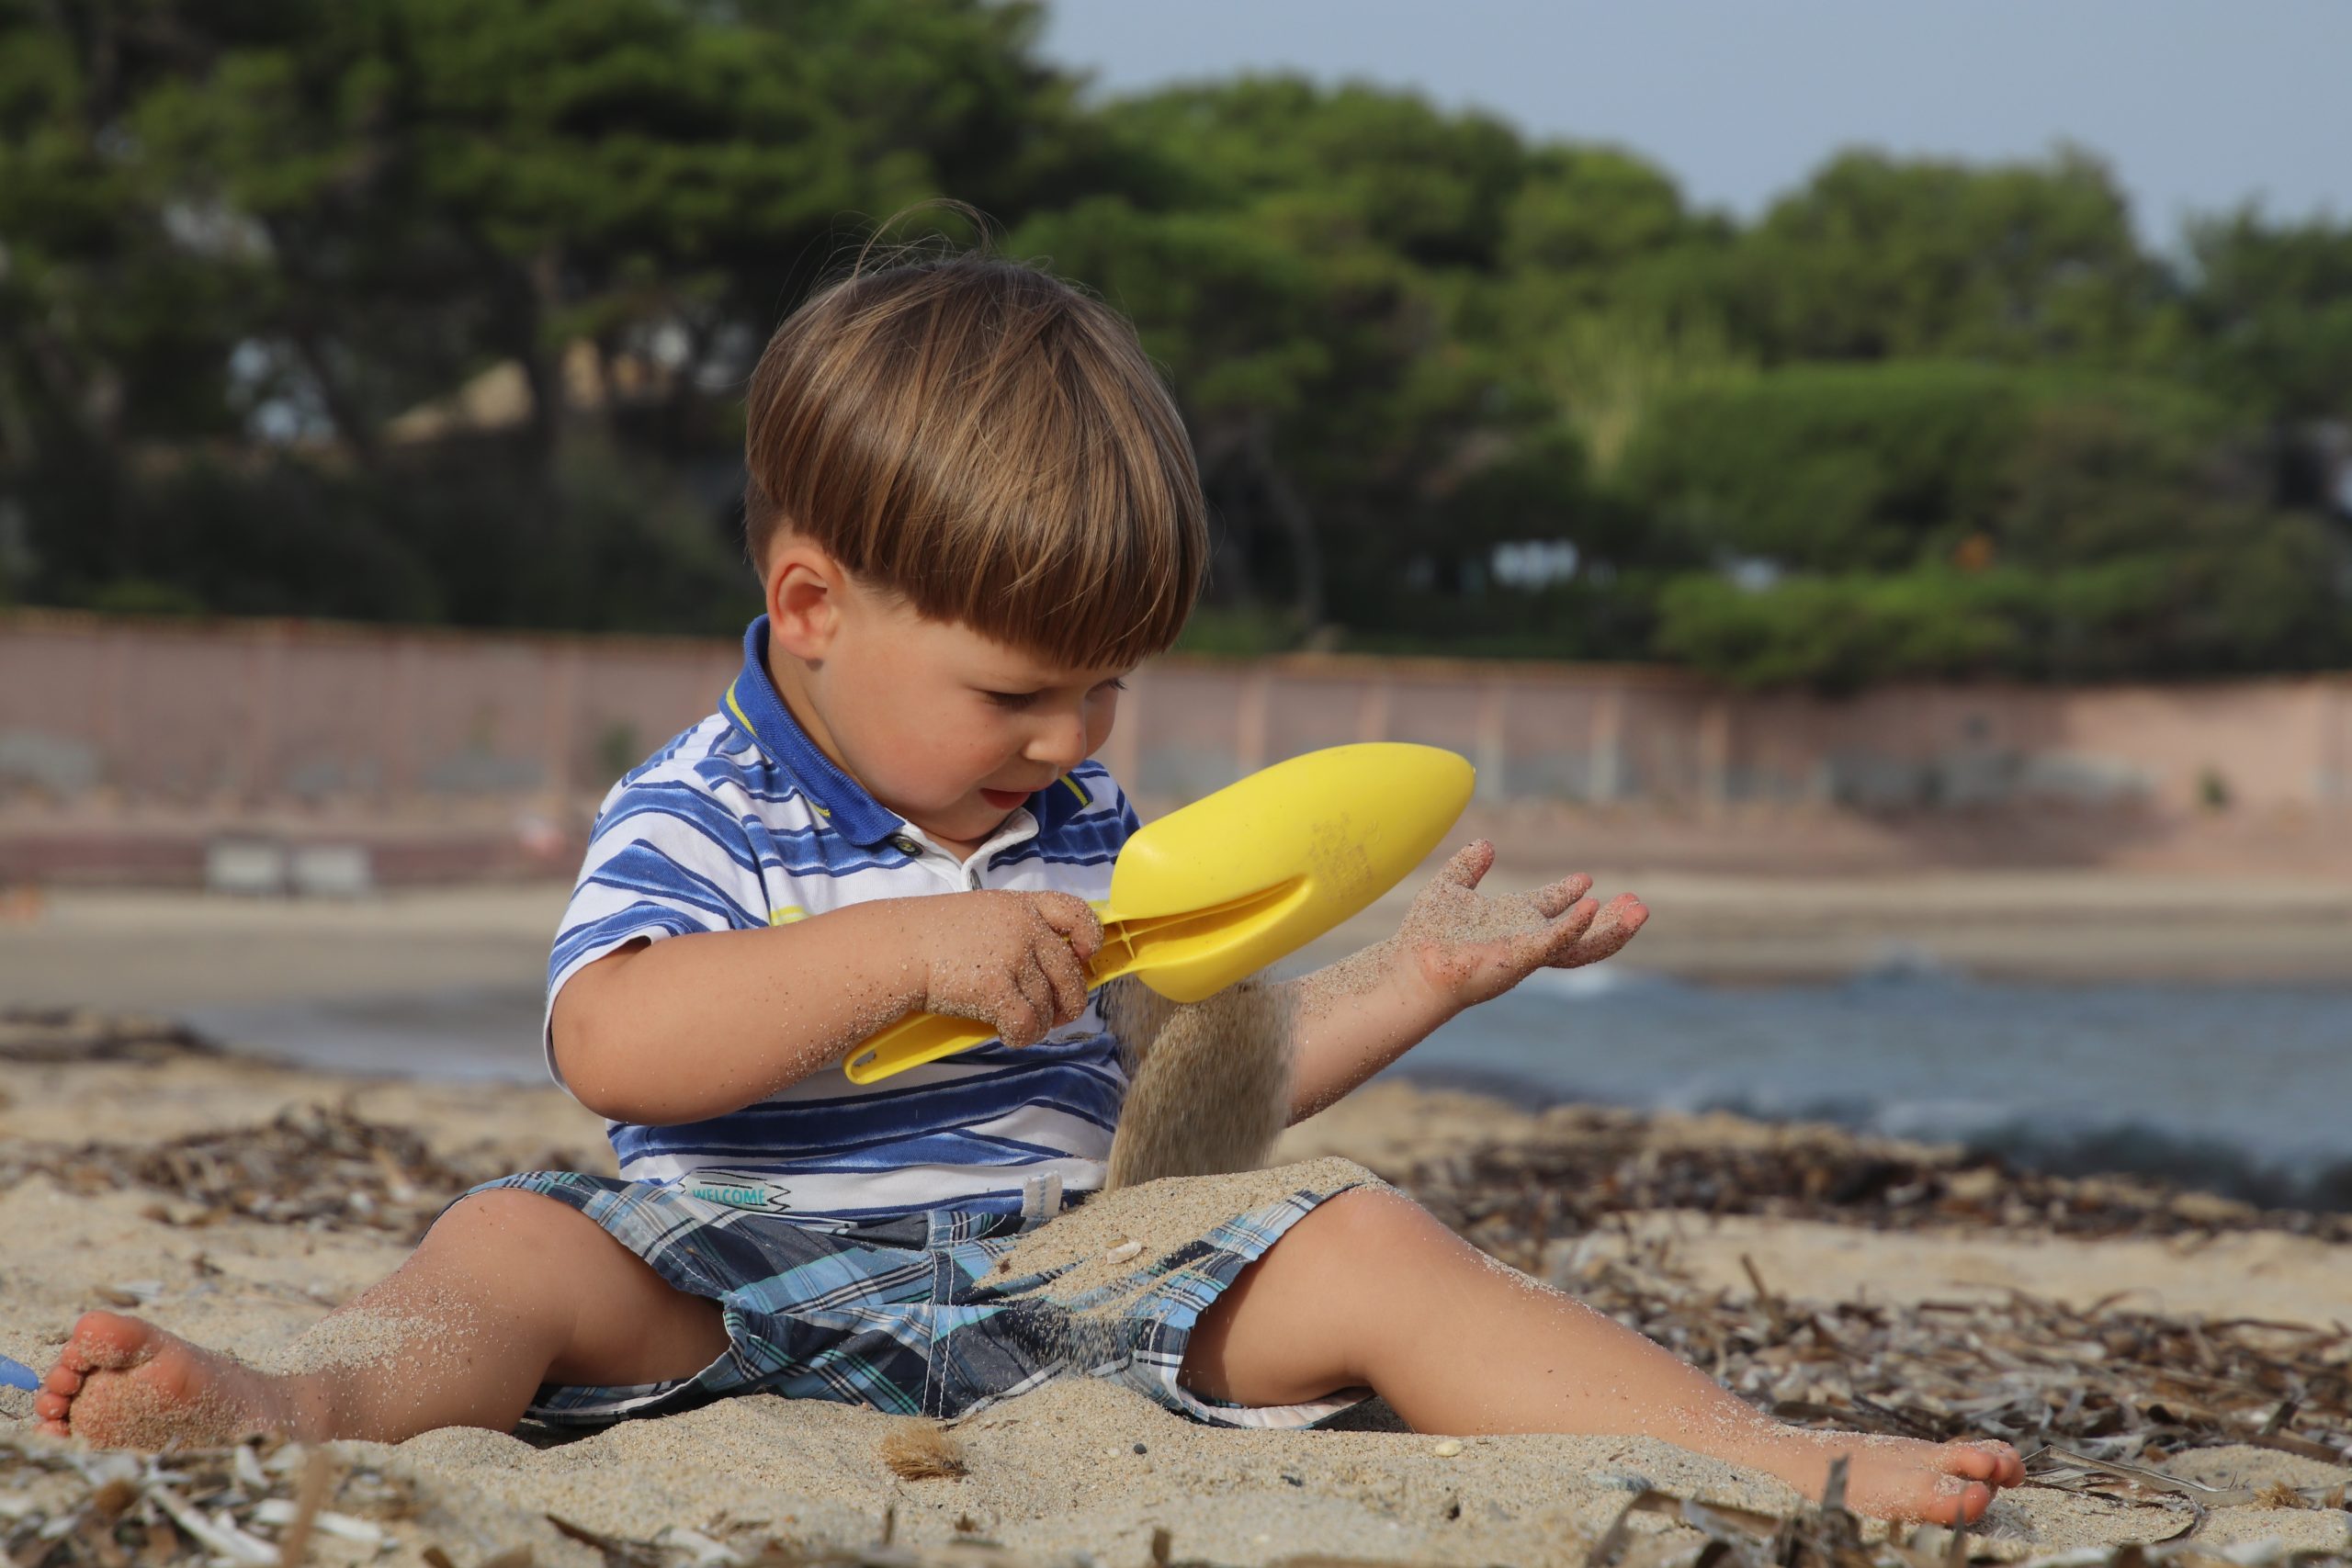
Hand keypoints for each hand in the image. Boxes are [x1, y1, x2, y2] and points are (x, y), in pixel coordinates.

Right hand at [904, 890, 1104, 1048]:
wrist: (898, 948)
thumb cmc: (933, 936)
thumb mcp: (983, 915)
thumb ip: (1019, 929)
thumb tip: (1053, 965)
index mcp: (1021, 906)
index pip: (1075, 913)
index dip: (1089, 936)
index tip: (1085, 955)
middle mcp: (1024, 928)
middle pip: (1070, 973)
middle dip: (1069, 1001)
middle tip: (1056, 1015)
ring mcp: (1012, 957)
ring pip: (1048, 1005)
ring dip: (1038, 1024)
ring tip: (1019, 1024)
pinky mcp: (997, 988)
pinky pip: (1028, 1024)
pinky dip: (1022, 1036)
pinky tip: (1007, 1034)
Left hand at [1395, 840, 1647, 1011]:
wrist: (1412, 965)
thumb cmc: (1426, 934)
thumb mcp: (1450, 887)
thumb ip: (1468, 867)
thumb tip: (1486, 844)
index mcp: (1514, 921)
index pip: (1551, 906)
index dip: (1569, 893)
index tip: (1587, 879)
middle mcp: (1527, 937)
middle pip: (1581, 931)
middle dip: (1611, 920)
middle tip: (1637, 903)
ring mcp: (1528, 950)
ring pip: (1582, 945)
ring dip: (1612, 930)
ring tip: (1639, 911)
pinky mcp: (1521, 958)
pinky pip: (1555, 943)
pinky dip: (1575, 925)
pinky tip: (1591, 907)